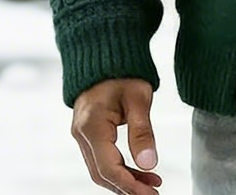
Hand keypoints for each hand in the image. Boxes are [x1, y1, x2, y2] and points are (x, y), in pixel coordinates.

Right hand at [71, 78, 161, 194]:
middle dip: (127, 187)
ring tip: (152, 184)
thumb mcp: (139, 97)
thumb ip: (142, 131)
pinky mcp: (89, 134)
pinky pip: (102, 158)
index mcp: (92, 126)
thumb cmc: (123, 72)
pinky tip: (141, 170)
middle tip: (153, 193)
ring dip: (125, 179)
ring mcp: (82, 135)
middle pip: (102, 174)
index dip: (130, 185)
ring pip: (101, 169)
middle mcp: (82, 134)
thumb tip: (149, 164)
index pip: (109, 168)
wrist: (106, 55)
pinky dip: (120, 168)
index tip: (151, 193)